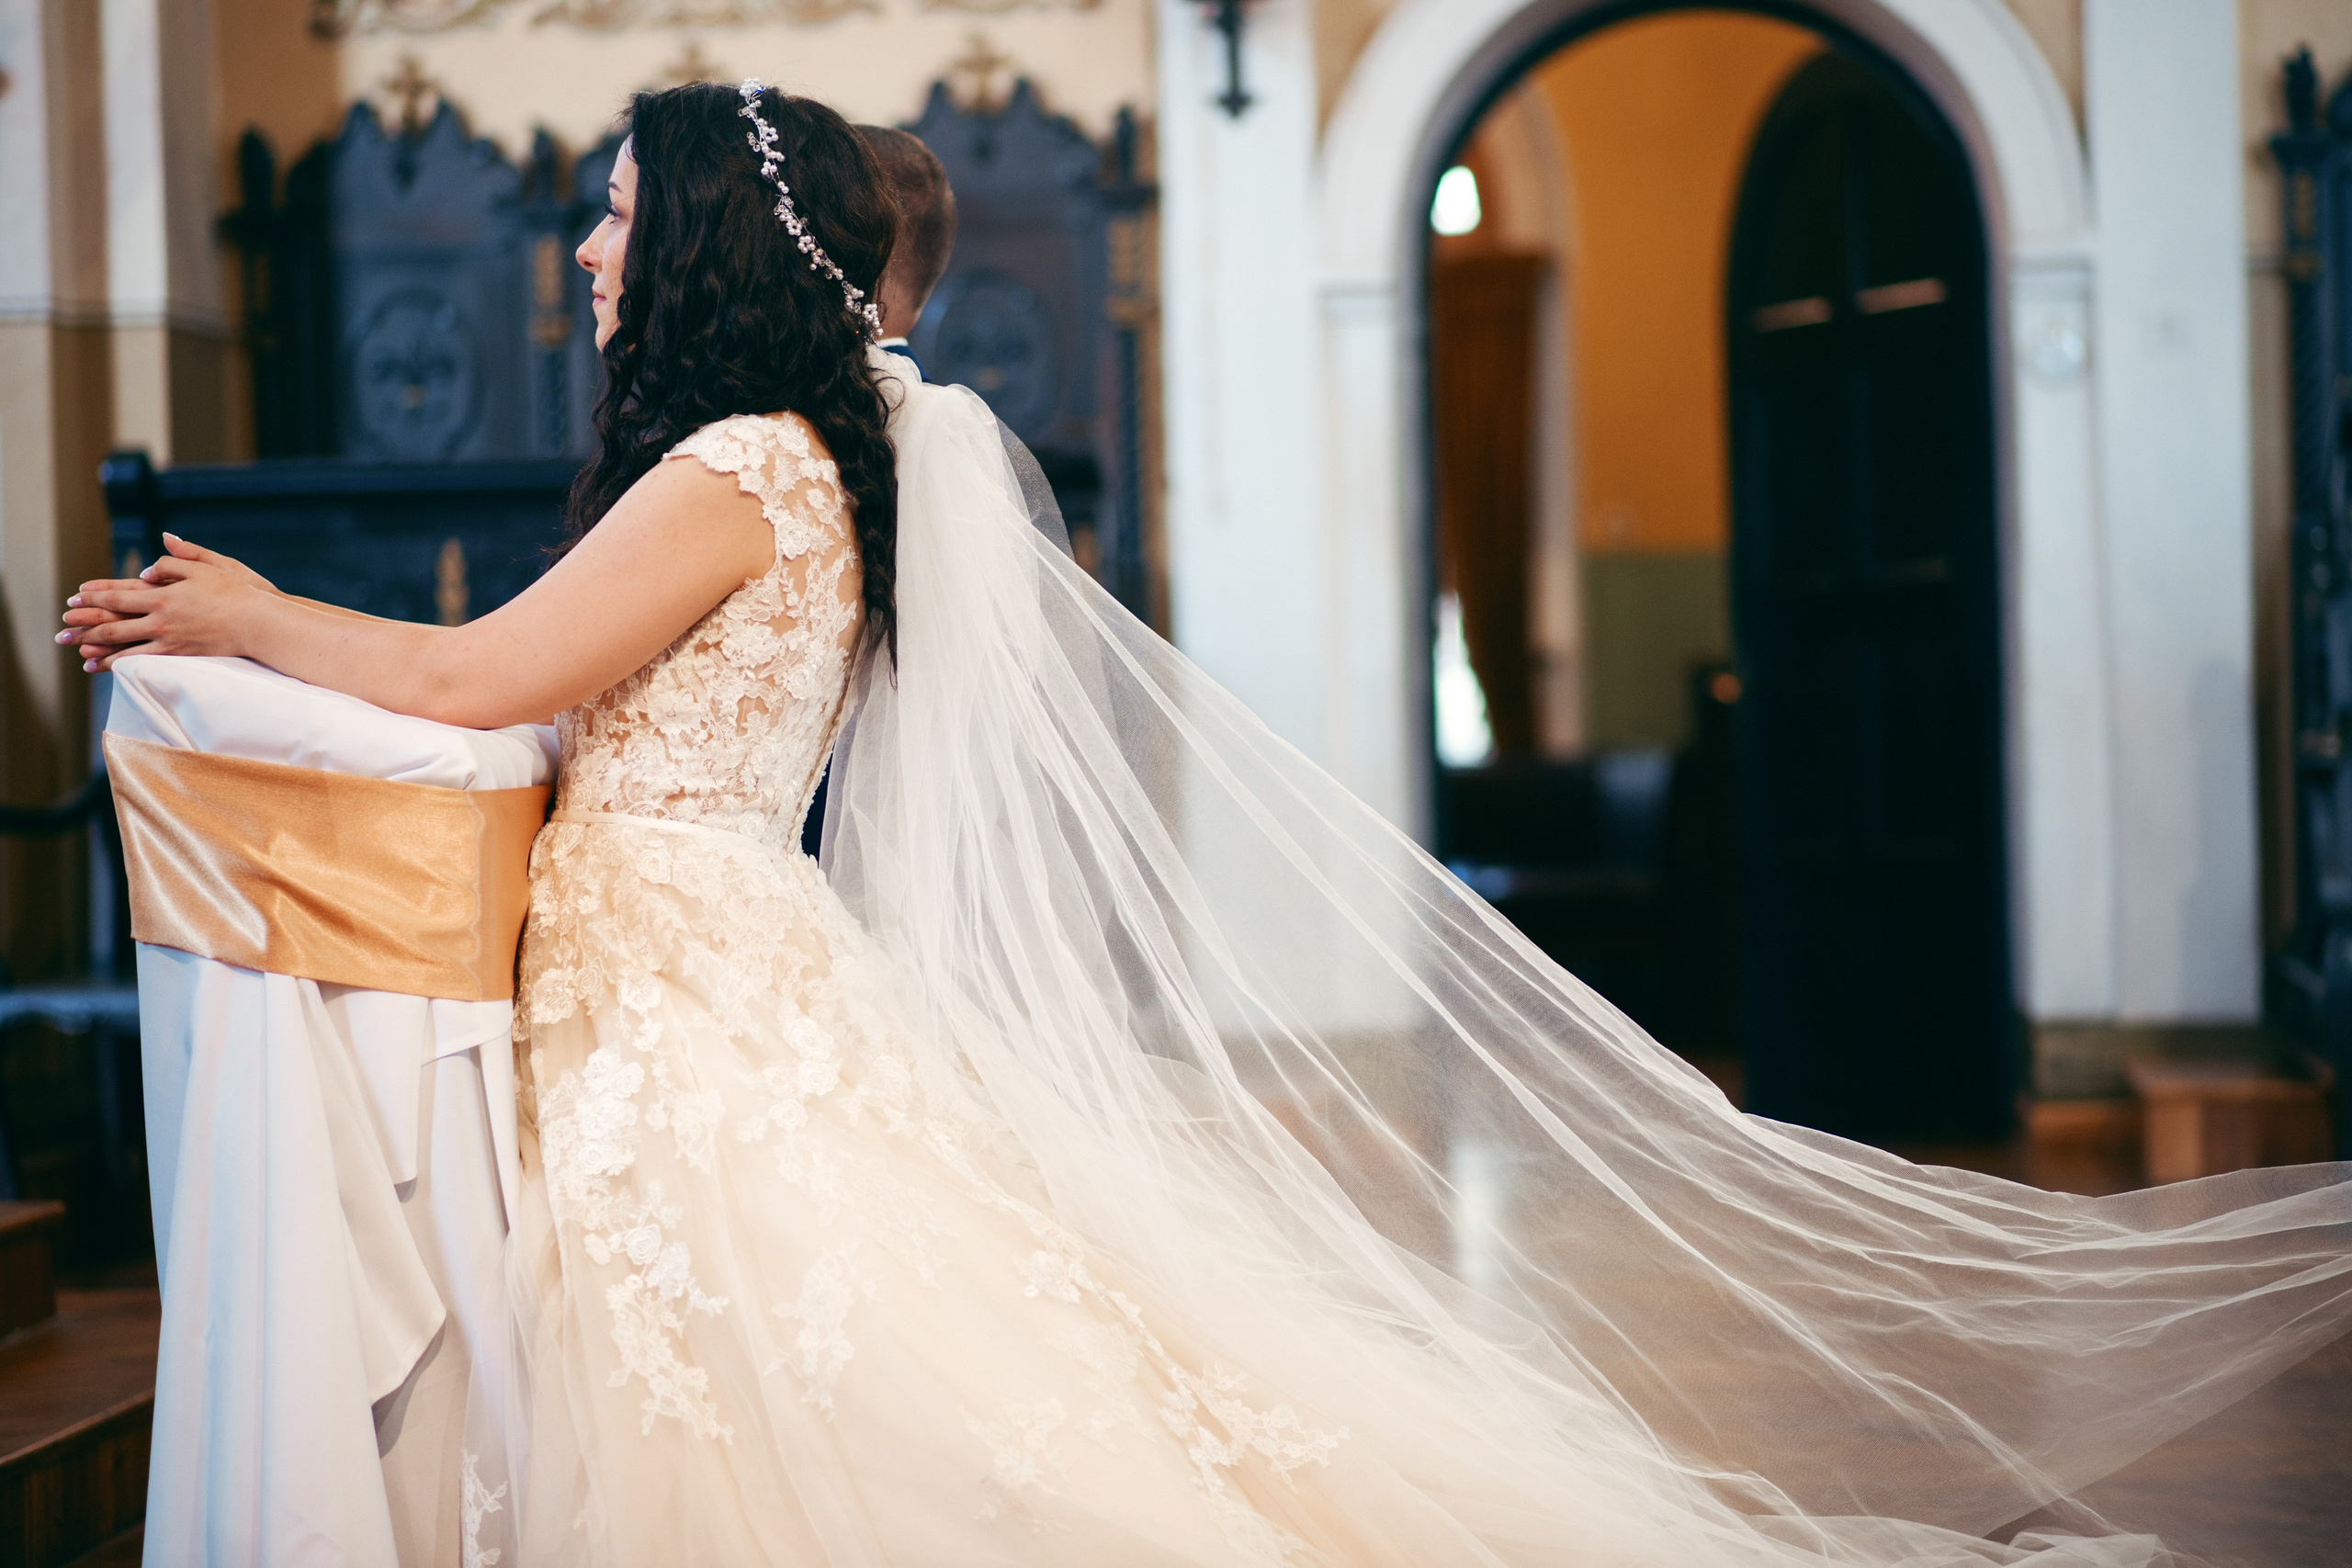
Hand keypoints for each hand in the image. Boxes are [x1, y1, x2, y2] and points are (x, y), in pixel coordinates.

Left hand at [58, 535, 272, 671]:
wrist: (258, 622)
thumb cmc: (236, 592)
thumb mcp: (207, 567)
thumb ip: (176, 560)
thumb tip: (150, 565)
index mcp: (163, 594)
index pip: (118, 595)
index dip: (93, 597)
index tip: (73, 599)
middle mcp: (160, 619)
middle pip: (113, 623)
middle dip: (85, 625)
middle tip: (63, 628)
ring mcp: (169, 640)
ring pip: (123, 646)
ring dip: (97, 648)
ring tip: (77, 651)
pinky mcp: (179, 655)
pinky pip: (142, 662)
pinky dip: (119, 665)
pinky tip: (105, 667)